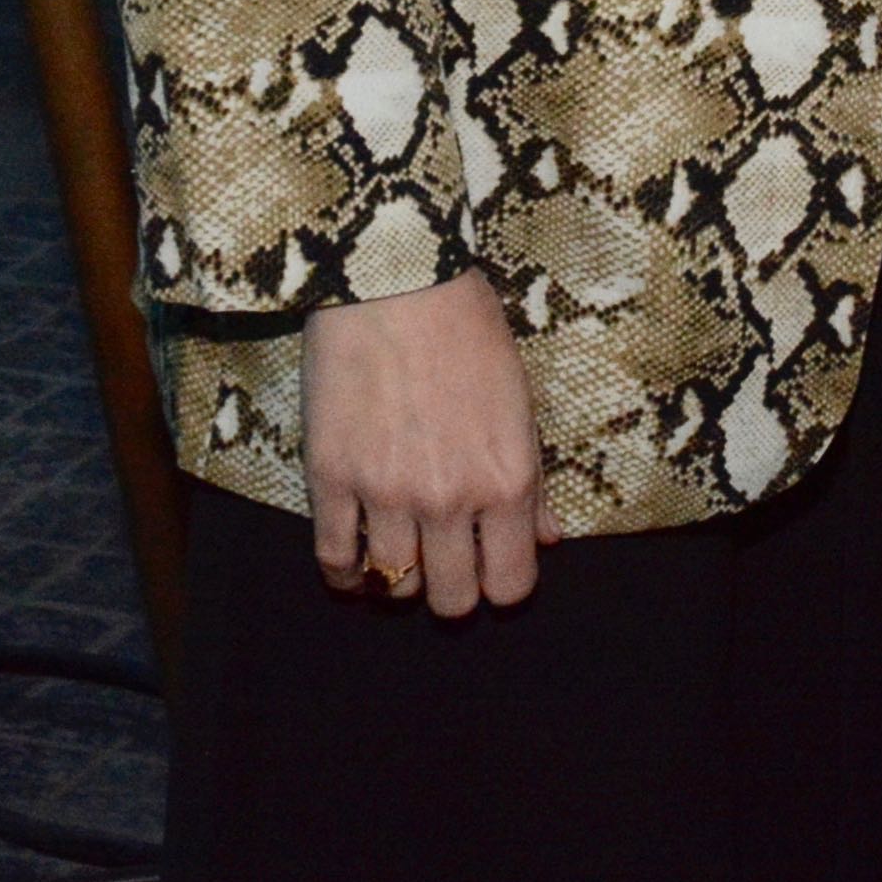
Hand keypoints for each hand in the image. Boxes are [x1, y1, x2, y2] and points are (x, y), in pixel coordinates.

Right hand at [305, 273, 545, 616]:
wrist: (395, 281)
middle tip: (446, 563)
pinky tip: (354, 566)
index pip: (511, 584)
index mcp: (506, 480)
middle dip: (454, 590)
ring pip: (395, 586)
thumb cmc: (468, 330)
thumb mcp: (520, 401)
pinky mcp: (332, 480)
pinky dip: (346, 575)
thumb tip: (549, 537)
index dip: (503, 583)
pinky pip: (335, 560)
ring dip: (401, 578)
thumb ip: (533, 479)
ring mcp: (386, 494)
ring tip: (401, 552)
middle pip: (452, 600)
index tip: (492, 567)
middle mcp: (449, 499)